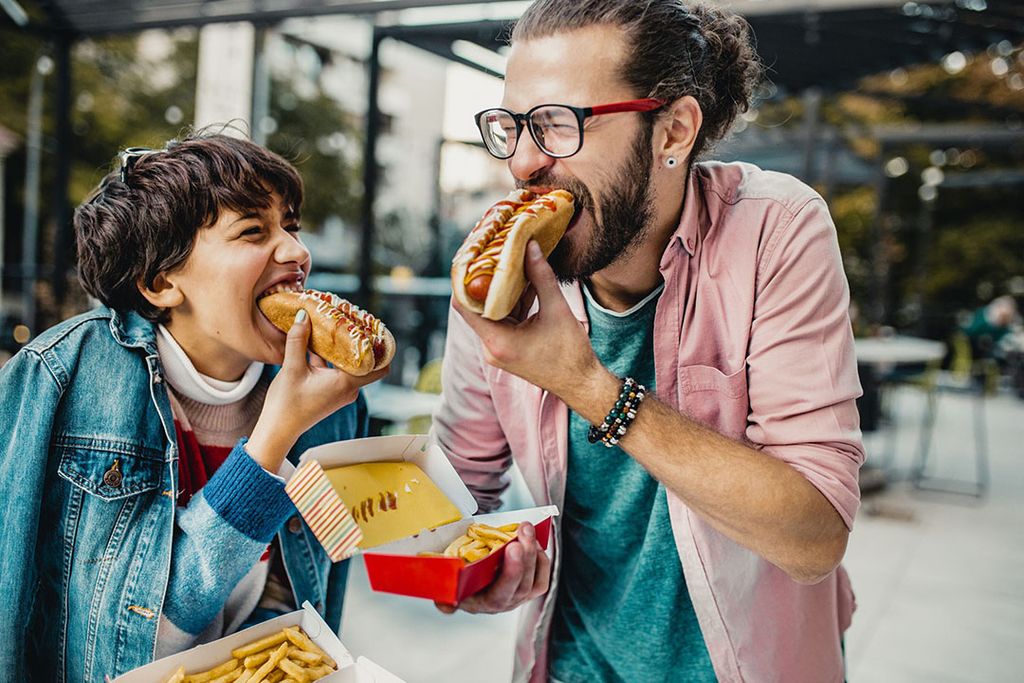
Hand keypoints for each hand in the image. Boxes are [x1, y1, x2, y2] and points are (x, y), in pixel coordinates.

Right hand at [248, 310, 388, 470]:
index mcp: (346, 383)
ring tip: (334, 325)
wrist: (277, 429)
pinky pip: (335, 370)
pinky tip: (316, 341)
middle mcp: (348, 388)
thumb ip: (298, 340)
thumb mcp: (292, 368)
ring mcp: (340, 391)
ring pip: (347, 364)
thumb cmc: (287, 404)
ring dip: (341, 347)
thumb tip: (304, 315)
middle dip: (359, 342)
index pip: (379, 367)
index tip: (377, 330)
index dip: (382, 349)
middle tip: (352, 320)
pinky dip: (330, 357)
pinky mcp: (329, 391)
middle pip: (363, 361)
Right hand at [435, 522, 550, 614]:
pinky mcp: (531, 588)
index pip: (500, 594)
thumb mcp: (447, 590)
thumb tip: (445, 603)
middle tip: (523, 530)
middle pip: (522, 584)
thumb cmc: (459, 584)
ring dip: (534, 552)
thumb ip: (444, 597)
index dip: (511, 571)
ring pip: (535, 580)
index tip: (512, 547)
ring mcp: (520, 597)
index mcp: (483, 603)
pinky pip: (543, 576)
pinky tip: (533, 541)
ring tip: (527, 529)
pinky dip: (541, 558)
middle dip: (526, 555)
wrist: (471, 587)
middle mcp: (505, 603)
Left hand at [453, 240, 600, 398]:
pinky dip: (511, 302)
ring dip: (501, 289)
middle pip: (476, 306)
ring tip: (509, 261)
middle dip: (485, 279)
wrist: (581, 383)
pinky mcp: (507, 348)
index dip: (463, 279)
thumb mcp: (557, 310)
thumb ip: (541, 277)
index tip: (471, 257)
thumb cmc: (571, 354)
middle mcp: (491, 347)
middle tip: (491, 252)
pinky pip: (503, 319)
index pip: (463, 306)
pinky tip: (523, 281)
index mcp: (497, 341)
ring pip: (491, 311)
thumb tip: (531, 246)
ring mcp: (498, 349)